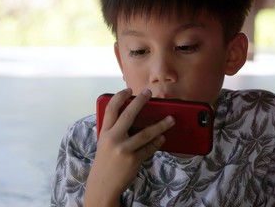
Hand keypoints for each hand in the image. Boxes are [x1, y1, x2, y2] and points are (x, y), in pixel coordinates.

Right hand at [84, 88, 174, 206]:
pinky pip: (150, 148)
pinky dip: (158, 142)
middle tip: (149, 93)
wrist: (103, 184)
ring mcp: (124, 149)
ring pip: (146, 133)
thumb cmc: (105, 160)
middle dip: (140, 102)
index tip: (129, 90)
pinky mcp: (134, 160)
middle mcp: (113, 138)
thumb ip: (114, 129)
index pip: (111, 109)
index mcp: (104, 132)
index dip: (119, 97)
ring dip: (160, 125)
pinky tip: (163, 138)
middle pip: (128, 115)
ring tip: (171, 119)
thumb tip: (133, 116)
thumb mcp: (105, 142)